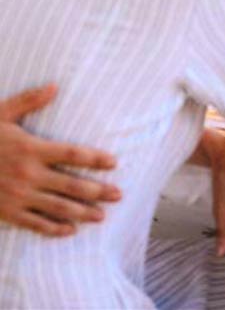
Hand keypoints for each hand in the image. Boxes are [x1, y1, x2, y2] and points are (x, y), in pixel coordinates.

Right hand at [0, 85, 120, 235]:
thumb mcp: (0, 114)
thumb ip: (28, 101)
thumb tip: (54, 86)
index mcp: (30, 148)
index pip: (72, 154)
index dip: (95, 159)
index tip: (114, 162)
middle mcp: (28, 174)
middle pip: (71, 184)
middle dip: (97, 191)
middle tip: (118, 194)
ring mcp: (18, 196)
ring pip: (58, 207)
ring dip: (82, 213)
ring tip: (101, 215)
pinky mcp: (7, 213)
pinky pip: (35, 224)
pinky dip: (54, 229)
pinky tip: (70, 231)